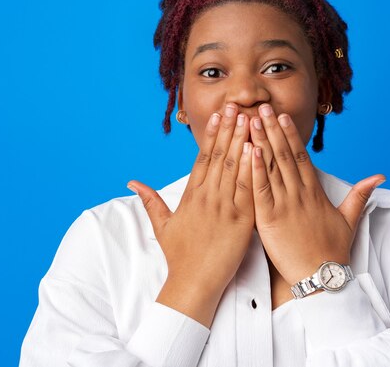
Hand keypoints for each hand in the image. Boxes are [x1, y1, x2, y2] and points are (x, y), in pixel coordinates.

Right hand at [127, 103, 254, 326]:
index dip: (211, 135)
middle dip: (228, 129)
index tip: (218, 116)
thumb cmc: (179, 256)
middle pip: (219, 156)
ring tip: (249, 118)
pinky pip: (247, 189)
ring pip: (233, 168)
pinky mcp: (240, 221)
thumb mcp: (162, 226)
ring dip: (241, 141)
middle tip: (236, 106)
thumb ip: (150, 201)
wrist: (193, 283)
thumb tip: (132, 182)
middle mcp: (206, 197)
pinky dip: (251, 168)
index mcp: (190, 196)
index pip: (202, 159)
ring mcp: (224, 208)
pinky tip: (257, 148)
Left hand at [249, 104, 384, 285]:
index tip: (282, 116)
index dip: (291, 135)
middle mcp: (300, 194)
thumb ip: (359, 194)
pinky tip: (249, 151)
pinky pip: (261, 190)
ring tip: (252, 120)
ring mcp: (285, 205)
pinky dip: (255, 170)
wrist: (322, 279)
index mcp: (314, 193)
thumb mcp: (349, 220)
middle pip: (285, 155)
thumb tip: (379, 176)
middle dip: (273, 129)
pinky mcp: (270, 218)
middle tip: (263, 107)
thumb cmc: (333, 252)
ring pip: (272, 167)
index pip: (302, 157)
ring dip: (261, 142)